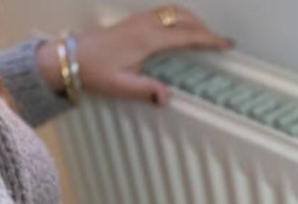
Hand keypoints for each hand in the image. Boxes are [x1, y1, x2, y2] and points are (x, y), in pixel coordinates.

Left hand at [37, 5, 231, 104]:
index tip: (226, 44)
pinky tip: (181, 29)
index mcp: (147, 40)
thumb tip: (168, 97)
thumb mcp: (120, 86)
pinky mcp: (133, 21)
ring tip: (204, 34)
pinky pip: (163, 12)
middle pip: (184, 18)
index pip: (186, 36)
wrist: (70, 57)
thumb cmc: (94, 72)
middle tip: (219, 41)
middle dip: (205, 28)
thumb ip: (146, 90)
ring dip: (192, 19)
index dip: (209, 39)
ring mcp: (139, 20)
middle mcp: (146, 25)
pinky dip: (179, 17)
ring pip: (173, 11)